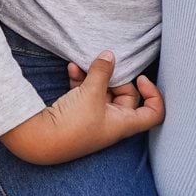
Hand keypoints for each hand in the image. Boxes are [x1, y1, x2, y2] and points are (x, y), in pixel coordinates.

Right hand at [0, 53, 162, 165]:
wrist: (41, 140)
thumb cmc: (73, 123)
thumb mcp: (91, 93)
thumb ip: (102, 72)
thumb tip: (110, 55)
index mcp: (124, 123)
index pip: (154, 114)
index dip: (153, 95)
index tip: (140, 79)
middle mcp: (112, 123)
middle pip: (127, 97)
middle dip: (117, 78)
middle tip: (106, 67)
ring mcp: (95, 119)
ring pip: (104, 93)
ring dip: (96, 77)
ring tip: (85, 64)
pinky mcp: (78, 115)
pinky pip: (86, 94)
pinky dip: (81, 81)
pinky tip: (71, 69)